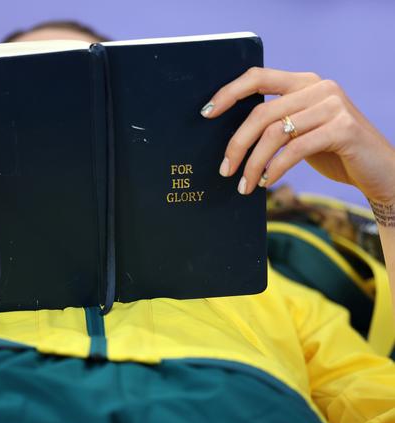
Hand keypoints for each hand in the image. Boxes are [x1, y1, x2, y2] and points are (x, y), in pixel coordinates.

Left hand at [202, 67, 394, 206]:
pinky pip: (295, 149)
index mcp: (304, 82)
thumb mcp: (302, 131)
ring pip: (275, 133)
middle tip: (224, 170)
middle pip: (261, 112)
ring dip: (253, 163)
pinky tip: (267, 182)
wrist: (379, 170)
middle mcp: (319, 87)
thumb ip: (277, 123)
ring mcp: (333, 106)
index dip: (228, 92)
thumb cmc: (333, 152)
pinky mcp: (343, 129)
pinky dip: (276, 168)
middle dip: (236, 144)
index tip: (206, 113)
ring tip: (243, 185)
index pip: (258, 76)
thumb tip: (230, 140)